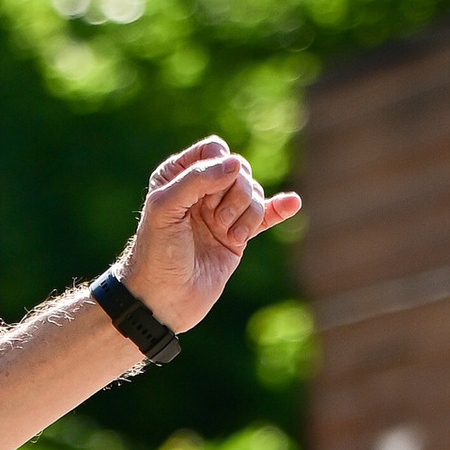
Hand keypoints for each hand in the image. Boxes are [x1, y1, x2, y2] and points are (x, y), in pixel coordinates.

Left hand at [113, 139, 300, 337]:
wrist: (163, 299)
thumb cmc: (156, 252)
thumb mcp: (165, 207)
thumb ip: (197, 179)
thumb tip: (236, 163)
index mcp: (177, 176)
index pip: (214, 150)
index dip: (219, 167)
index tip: (206, 196)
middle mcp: (201, 191)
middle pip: (239, 170)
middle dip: (235, 193)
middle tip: (215, 221)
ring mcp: (220, 213)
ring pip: (253, 194)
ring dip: (246, 214)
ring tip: (226, 235)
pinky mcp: (236, 236)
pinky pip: (265, 216)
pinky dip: (278, 209)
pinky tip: (292, 203)